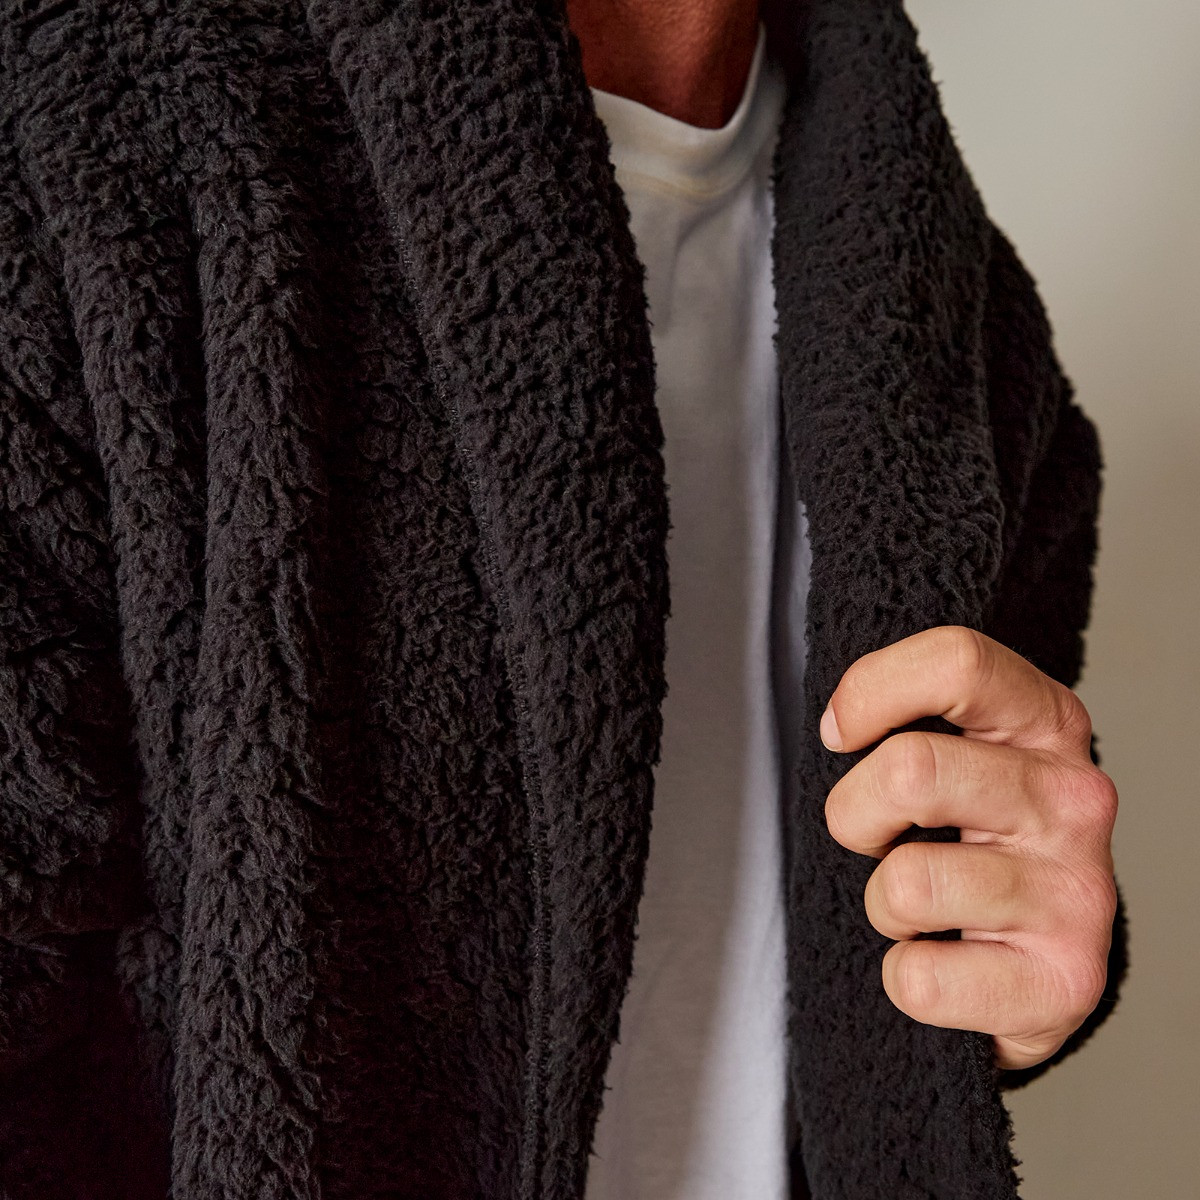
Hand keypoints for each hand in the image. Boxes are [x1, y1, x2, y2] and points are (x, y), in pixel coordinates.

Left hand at [821, 626, 1117, 1070]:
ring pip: (906, 882)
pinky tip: (946, 962)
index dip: (871, 692)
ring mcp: (1077, 892)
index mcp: (1047, 722)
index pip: (958, 662)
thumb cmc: (973, 834)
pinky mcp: (1066, 983)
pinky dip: (906, 977)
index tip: (841, 733)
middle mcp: (1075, 798)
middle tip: (880, 838)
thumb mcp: (953, 749)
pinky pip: (919, 979)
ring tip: (925, 907)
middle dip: (856, 812)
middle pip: (911, 769)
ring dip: (883, 904)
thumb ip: (906, 711)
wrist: (1037, 954)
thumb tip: (838, 722)